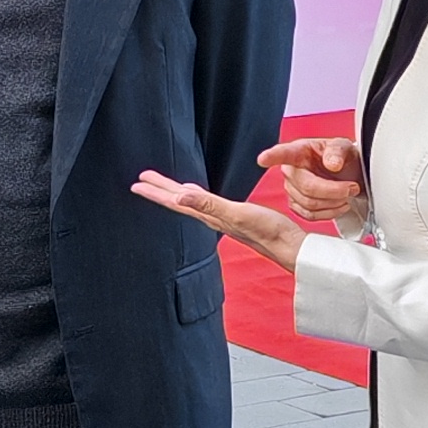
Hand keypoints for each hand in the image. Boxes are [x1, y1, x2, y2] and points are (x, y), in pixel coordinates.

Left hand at [132, 168, 302, 269]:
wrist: (290, 247)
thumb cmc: (268, 231)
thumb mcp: (236, 213)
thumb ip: (207, 204)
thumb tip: (179, 196)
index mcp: (209, 215)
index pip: (176, 201)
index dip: (156, 192)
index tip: (137, 183)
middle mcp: (212, 218)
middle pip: (179, 200)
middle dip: (160, 190)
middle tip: (141, 180)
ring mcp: (223, 218)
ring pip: (192, 202)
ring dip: (176, 192)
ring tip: (165, 185)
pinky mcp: (235, 217)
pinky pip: (208, 203)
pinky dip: (198, 195)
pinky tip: (198, 194)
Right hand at [257, 135, 367, 227]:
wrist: (348, 174)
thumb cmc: (342, 157)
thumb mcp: (344, 147)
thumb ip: (338, 152)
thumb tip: (332, 164)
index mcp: (299, 151)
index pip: (283, 153)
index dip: (272, 156)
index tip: (263, 159)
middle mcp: (291, 170)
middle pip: (306, 187)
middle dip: (333, 190)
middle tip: (352, 187)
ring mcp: (292, 189)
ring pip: (309, 204)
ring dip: (333, 202)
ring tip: (347, 195)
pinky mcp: (297, 205)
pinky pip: (310, 215)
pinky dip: (329, 213)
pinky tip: (339, 205)